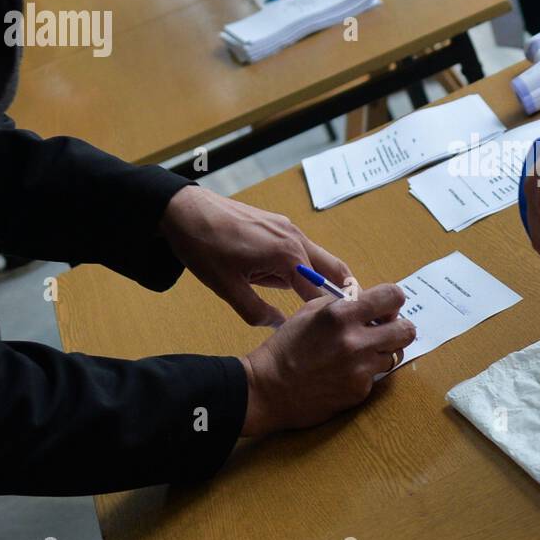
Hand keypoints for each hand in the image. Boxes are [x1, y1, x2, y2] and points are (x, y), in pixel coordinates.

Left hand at [160, 185, 354, 326]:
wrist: (185, 209)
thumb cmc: (204, 247)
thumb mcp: (227, 288)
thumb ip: (256, 312)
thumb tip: (277, 326)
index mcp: (287, 256)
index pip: (321, 292)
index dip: (331, 313)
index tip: (343, 329)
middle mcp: (296, 239)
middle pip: (335, 269)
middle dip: (345, 291)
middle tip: (353, 314)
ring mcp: (289, 229)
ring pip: (319, 258)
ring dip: (320, 279)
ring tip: (318, 304)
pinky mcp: (280, 224)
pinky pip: (301, 249)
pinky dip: (304, 266)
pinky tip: (287, 279)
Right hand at [239, 284, 413, 434]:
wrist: (267, 389)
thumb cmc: (285, 347)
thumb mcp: (309, 312)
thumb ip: (343, 303)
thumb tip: (369, 300)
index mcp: (341, 314)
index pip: (393, 296)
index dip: (393, 301)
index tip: (385, 308)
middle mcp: (356, 340)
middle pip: (407, 330)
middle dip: (398, 328)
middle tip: (383, 332)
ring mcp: (360, 368)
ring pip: (393, 354)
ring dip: (380, 352)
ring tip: (356, 355)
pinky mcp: (359, 391)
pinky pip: (376, 376)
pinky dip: (365, 373)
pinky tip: (343, 374)